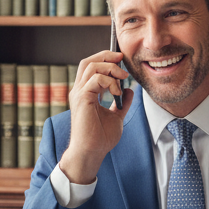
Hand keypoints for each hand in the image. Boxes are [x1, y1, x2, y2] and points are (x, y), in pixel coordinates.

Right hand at [58, 51, 133, 183]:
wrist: (92, 152)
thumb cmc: (100, 138)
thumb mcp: (116, 116)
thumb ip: (122, 103)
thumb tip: (130, 90)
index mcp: (85, 93)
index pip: (92, 67)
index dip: (106, 60)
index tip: (122, 62)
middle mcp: (80, 90)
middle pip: (88, 61)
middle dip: (106, 55)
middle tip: (122, 58)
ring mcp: (79, 93)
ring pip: (91, 66)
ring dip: (110, 68)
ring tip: (123, 78)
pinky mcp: (82, 98)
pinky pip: (95, 79)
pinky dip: (109, 81)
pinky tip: (117, 92)